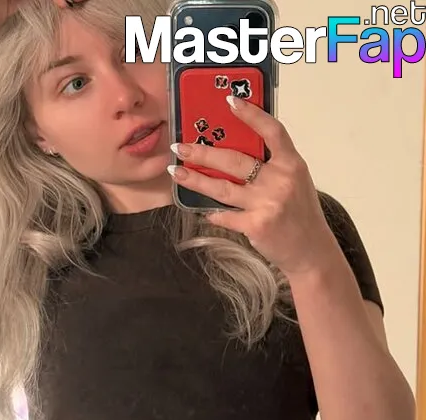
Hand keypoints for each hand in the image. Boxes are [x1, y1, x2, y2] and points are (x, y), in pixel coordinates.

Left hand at [169, 96, 334, 277]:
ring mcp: (267, 203)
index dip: (251, 114)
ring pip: (222, 188)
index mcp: (291, 164)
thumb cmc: (299, 214)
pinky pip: (225, 215)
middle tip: (182, 147)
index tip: (229, 100)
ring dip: (195, 180)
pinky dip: (212, 213)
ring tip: (177, 172)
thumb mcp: (295, 181)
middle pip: (235, 160)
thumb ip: (272, 164)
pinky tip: (203, 210)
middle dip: (204, 152)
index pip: (272, 131)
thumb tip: (236, 147)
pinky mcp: (256, 225)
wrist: (311, 250)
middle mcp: (280, 180)